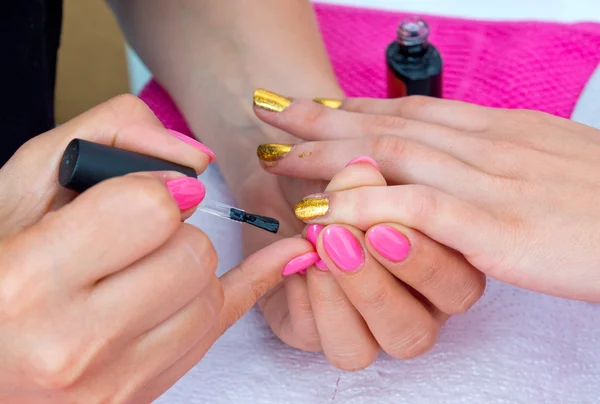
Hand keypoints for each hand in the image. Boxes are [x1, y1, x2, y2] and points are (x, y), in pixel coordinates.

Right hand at [0, 95, 313, 402]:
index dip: (152, 188)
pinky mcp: (139, 398)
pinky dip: (251, 285)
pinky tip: (280, 259)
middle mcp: (73, 344)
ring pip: (210, 295)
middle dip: (172, 231)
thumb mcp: (25, 182)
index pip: (150, 209)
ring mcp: (112, 383)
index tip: (139, 192)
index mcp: (29, 281)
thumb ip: (109, 136)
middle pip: (192, 256)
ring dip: (188, 266)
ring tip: (141, 265)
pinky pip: (221, 331)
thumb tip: (196, 159)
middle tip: (131, 236)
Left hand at [254, 95, 599, 301]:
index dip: (353, 108)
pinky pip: (417, 210)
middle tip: (271, 112)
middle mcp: (486, 146)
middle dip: (321, 120)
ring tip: (276, 157)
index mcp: (499, 131)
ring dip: (326, 157)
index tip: (311, 107)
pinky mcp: (498, 227)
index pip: (410, 111)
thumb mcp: (548, 164)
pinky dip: (365, 209)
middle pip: (387, 124)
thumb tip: (461, 156)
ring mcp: (490, 183)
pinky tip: (321, 215)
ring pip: (391, 157)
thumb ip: (498, 160)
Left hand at [259, 156, 484, 369]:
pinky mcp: (312, 337)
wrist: (276, 193)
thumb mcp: (346, 175)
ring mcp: (360, 330)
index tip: (384, 224)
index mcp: (435, 272)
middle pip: (416, 334)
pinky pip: (319, 340)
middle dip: (380, 288)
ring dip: (345, 296)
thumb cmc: (328, 186)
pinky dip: (308, 299)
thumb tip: (364, 173)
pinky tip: (296, 260)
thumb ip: (363, 179)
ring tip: (319, 247)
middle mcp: (405, 311)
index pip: (458, 287)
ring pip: (365, 351)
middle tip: (343, 238)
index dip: (426, 262)